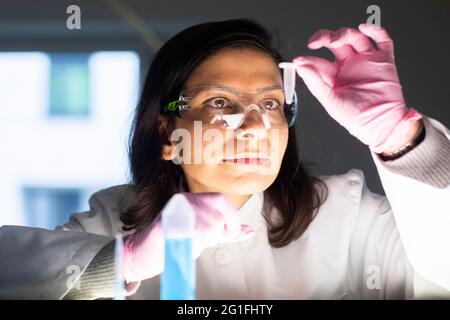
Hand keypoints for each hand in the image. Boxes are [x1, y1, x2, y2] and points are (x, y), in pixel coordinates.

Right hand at [122, 193, 254, 282]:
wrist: (143, 254)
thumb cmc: (175, 243)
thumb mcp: (205, 235)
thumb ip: (226, 231)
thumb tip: (250, 231)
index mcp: (192, 198)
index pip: (220, 200)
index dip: (231, 217)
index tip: (231, 232)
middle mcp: (182, 200)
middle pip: (217, 214)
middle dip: (218, 232)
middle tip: (206, 239)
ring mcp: (173, 211)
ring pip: (208, 226)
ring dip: (204, 241)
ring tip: (189, 242)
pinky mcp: (165, 226)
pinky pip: (192, 235)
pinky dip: (193, 244)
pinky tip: (183, 245)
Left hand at [293, 24, 421, 152]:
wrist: (380, 124)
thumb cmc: (355, 117)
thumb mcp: (330, 101)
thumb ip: (315, 82)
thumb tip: (299, 66)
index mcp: (334, 76)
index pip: (319, 61)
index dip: (310, 59)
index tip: (300, 60)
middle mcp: (349, 66)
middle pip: (336, 43)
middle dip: (325, 38)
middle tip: (317, 41)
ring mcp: (366, 61)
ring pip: (355, 38)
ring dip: (345, 34)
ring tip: (337, 39)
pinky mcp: (384, 60)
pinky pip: (382, 40)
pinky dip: (375, 31)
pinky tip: (364, 29)